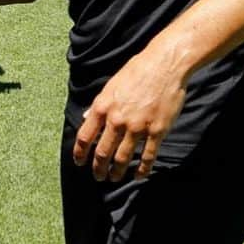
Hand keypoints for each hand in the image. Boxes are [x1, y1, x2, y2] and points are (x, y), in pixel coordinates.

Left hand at [72, 47, 186, 181]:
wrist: (164, 66)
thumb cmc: (136, 72)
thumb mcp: (110, 86)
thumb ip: (98, 105)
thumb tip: (85, 118)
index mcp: (102, 107)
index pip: (85, 136)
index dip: (80, 153)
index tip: (79, 162)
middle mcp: (117, 119)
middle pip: (102, 152)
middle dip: (98, 168)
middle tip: (98, 176)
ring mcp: (137, 127)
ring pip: (123, 158)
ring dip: (117, 172)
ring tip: (114, 178)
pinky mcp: (157, 131)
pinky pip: (148, 156)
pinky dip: (142, 169)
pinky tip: (138, 175)